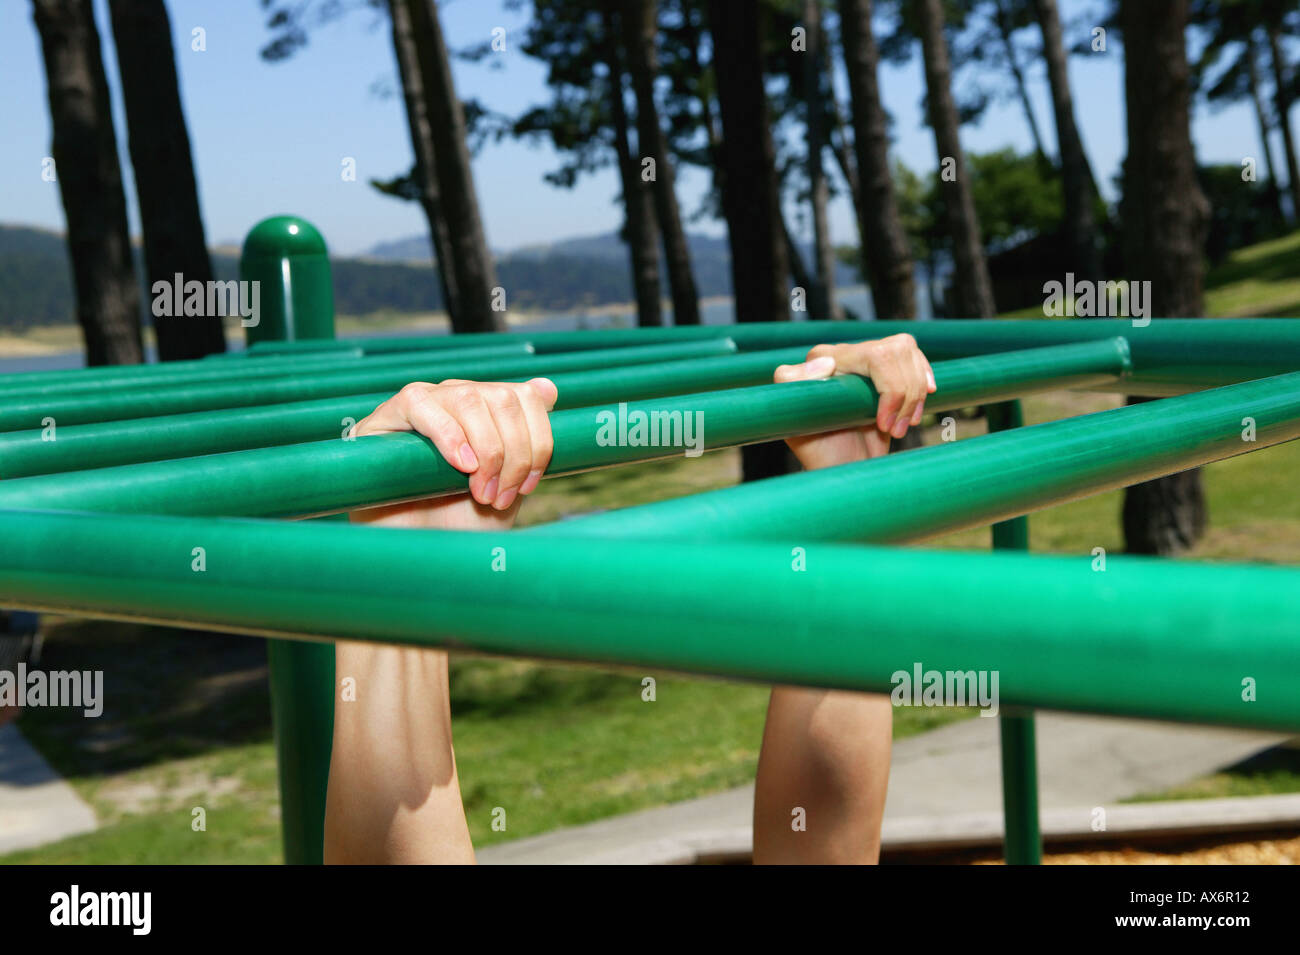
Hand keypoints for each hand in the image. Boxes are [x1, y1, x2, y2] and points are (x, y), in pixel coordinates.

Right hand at [347, 377, 556, 530]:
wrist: (419, 556)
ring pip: (468, 397)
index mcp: (486, 411)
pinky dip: (449, 435)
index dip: (538, 440)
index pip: (525, 397)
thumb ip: (530, 444)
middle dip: (514, 453)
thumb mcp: (509, 487)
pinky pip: (420, 403)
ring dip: (487, 450)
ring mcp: (420, 407)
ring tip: (480, 493)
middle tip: (500, 497)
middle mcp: (454, 400)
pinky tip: (460, 466)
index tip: (529, 487)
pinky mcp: (383, 420)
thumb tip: (547, 387)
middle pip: (502, 397)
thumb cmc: (463, 525)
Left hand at [774, 334, 935, 469]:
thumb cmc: (818, 451)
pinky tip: (922, 400)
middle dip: (906, 393)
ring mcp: (867, 363)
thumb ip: (791, 384)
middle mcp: (845, 354)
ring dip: (915, 395)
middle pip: (898, 351)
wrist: (840, 467)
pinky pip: (914, 361)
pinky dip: (922, 383)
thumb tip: (826, 363)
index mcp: (823, 359)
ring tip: (902, 428)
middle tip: (895, 430)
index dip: (891, 389)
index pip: (877, 356)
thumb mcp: (796, 424)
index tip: (884, 426)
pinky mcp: (886, 374)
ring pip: (909, 354)